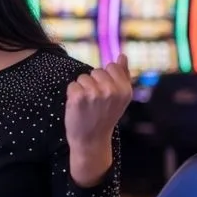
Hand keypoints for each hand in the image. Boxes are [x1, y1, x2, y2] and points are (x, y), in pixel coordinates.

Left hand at [65, 55, 132, 185]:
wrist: (91, 140)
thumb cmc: (104, 117)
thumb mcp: (119, 98)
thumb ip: (122, 75)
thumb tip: (122, 55)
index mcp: (125, 90)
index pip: (111, 67)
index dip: (104, 79)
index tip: (105, 94)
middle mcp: (112, 90)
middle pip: (95, 71)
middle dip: (92, 83)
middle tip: (95, 102)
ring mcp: (95, 93)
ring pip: (82, 77)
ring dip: (81, 89)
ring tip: (87, 105)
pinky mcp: (78, 97)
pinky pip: (72, 85)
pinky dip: (71, 94)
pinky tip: (78, 106)